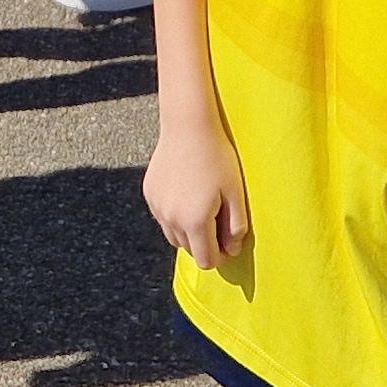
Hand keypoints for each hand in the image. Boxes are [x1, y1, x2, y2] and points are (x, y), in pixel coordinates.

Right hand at [144, 118, 251, 264]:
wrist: (188, 126)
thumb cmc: (216, 156)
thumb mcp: (236, 192)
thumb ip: (236, 226)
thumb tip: (232, 249)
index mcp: (195, 222)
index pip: (206, 260)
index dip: (220, 256)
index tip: (228, 242)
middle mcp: (171, 219)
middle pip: (189, 249)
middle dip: (204, 242)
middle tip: (217, 218)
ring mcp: (158, 207)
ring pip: (174, 236)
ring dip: (188, 231)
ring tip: (201, 206)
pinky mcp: (150, 194)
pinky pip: (163, 217)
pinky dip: (174, 214)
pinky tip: (187, 193)